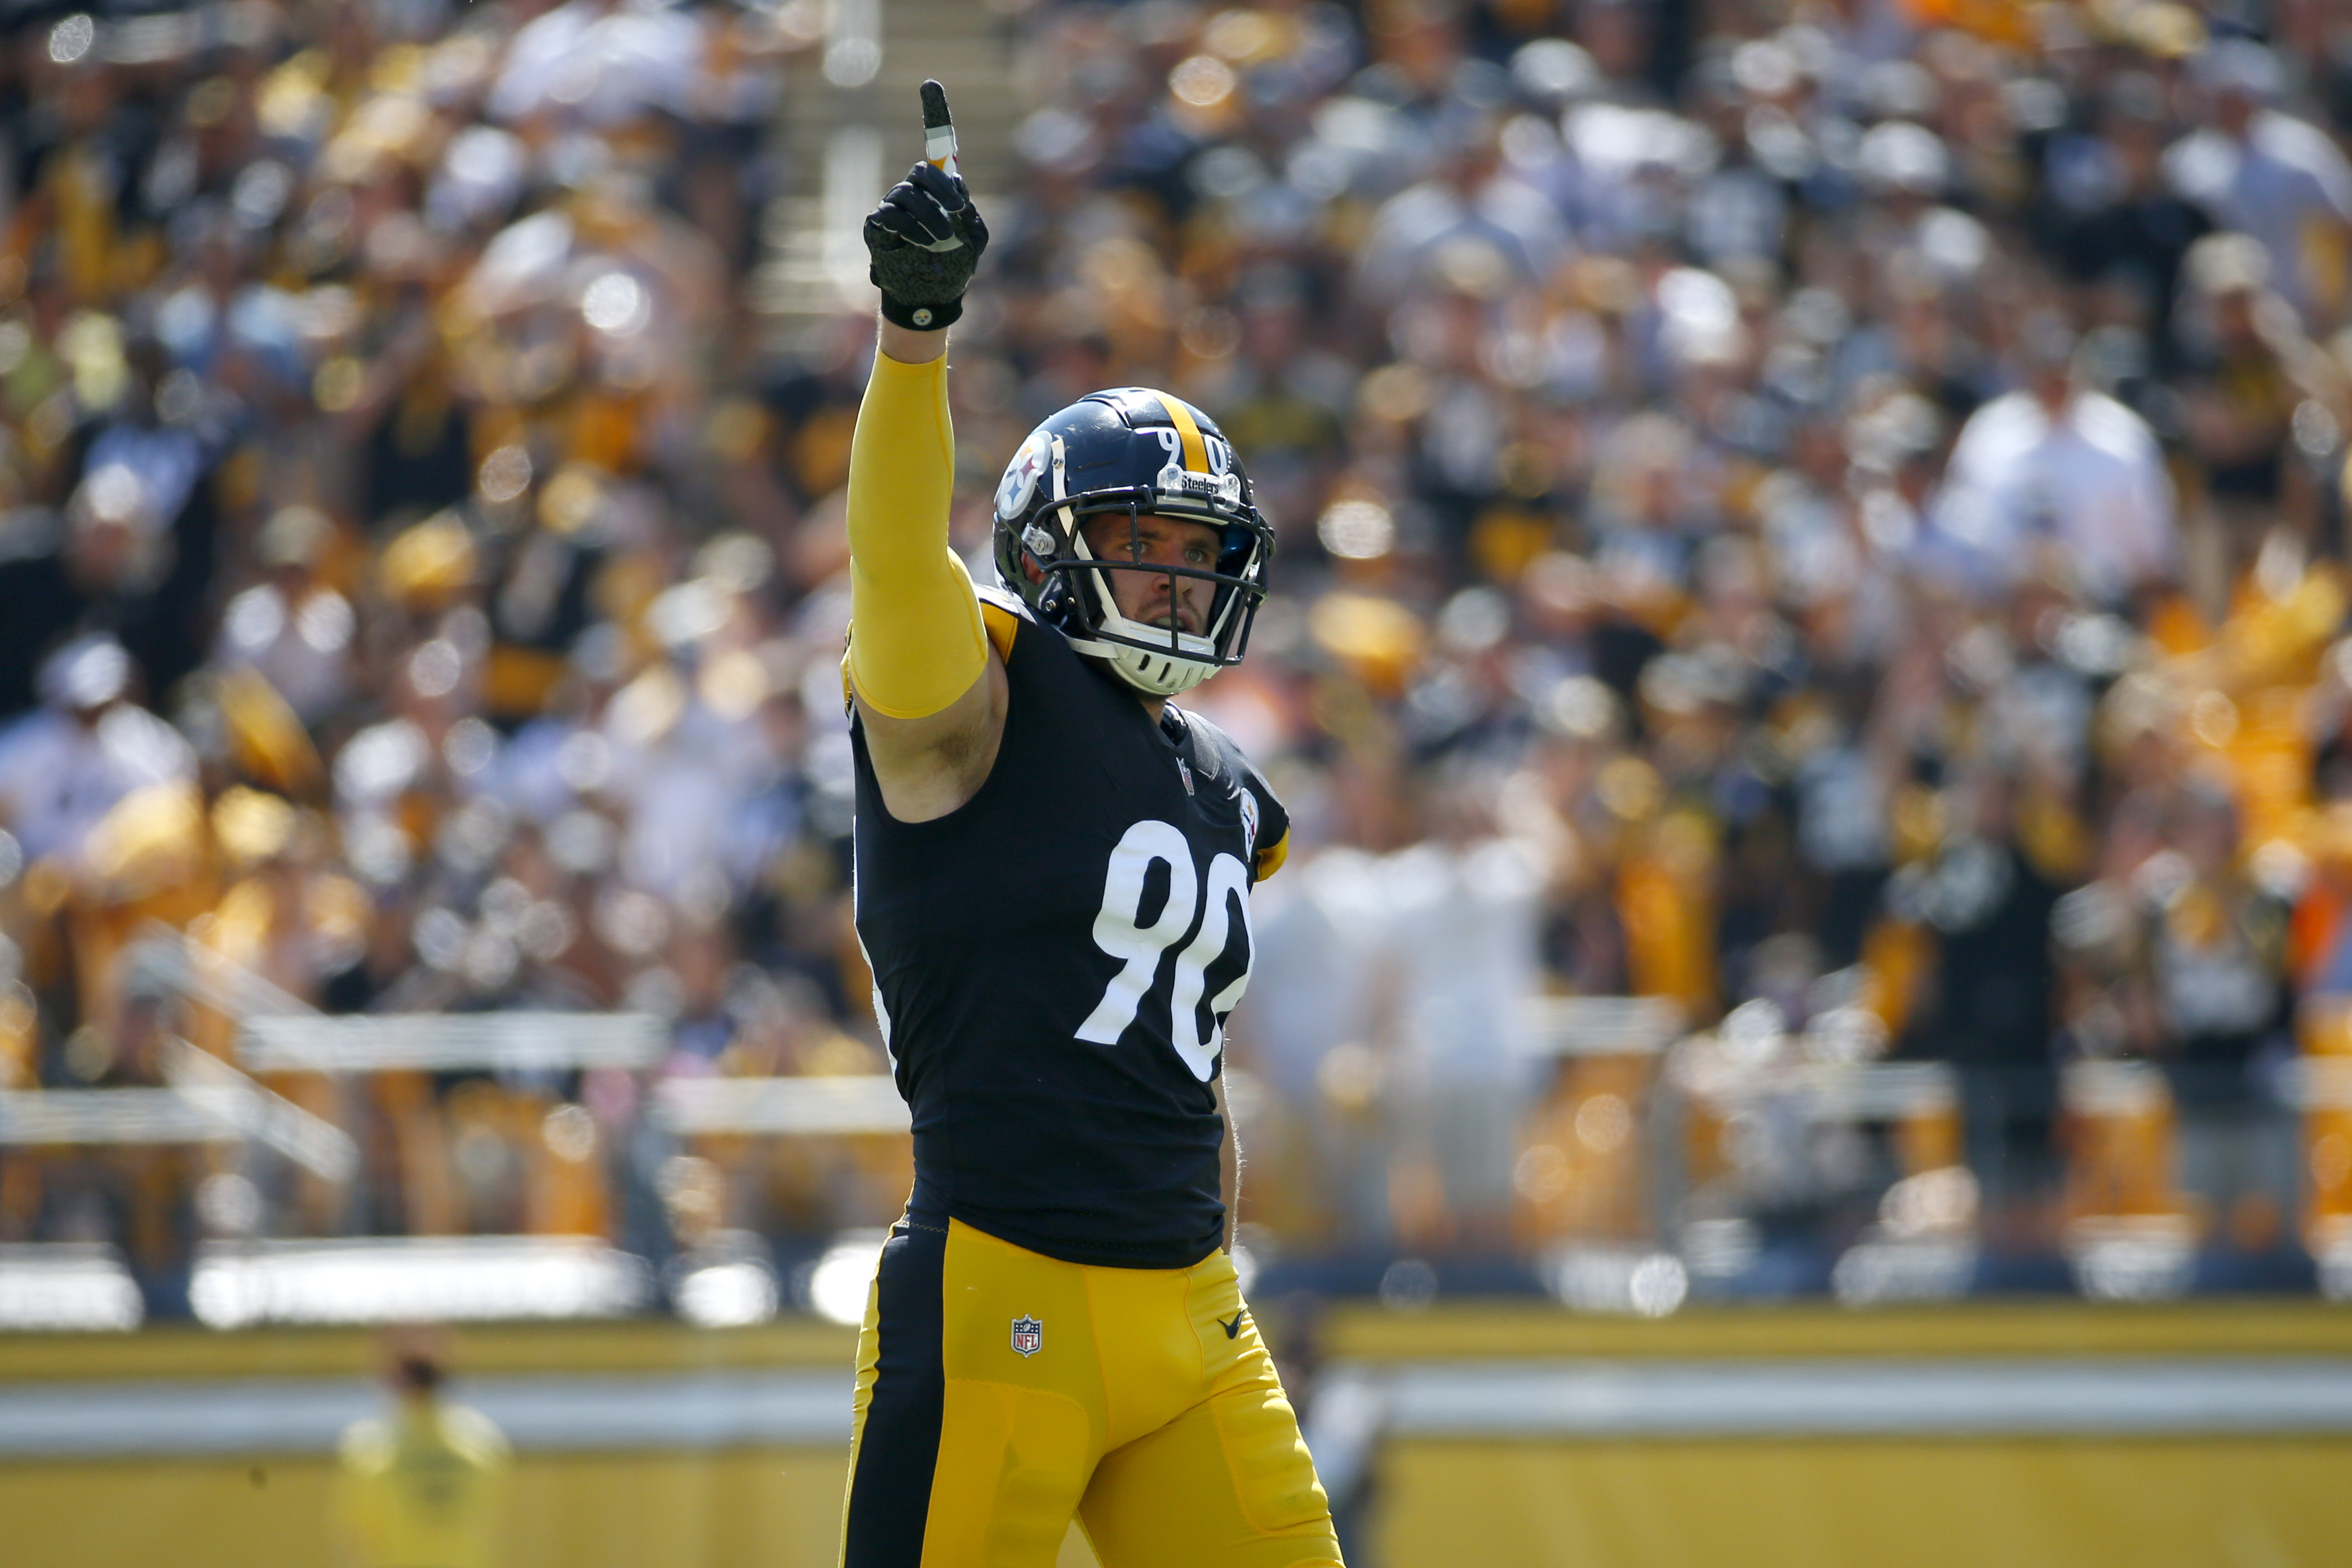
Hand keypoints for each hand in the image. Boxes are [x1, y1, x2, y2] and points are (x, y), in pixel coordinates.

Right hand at [864, 101, 987, 330]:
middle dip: (943, 188)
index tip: (930, 84)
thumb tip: (956, 188)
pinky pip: (890, 216)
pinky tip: (922, 243)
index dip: (934, 112)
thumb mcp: (974, 239)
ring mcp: (894, 207)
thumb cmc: (954, 266)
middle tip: (957, 208)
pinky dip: (911, 229)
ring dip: (930, 217)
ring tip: (940, 239)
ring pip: (907, 195)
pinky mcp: (878, 226)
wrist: (932, 299)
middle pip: (922, 170)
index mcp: (941, 187)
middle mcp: (915, 191)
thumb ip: (970, 213)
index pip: (936, 144)